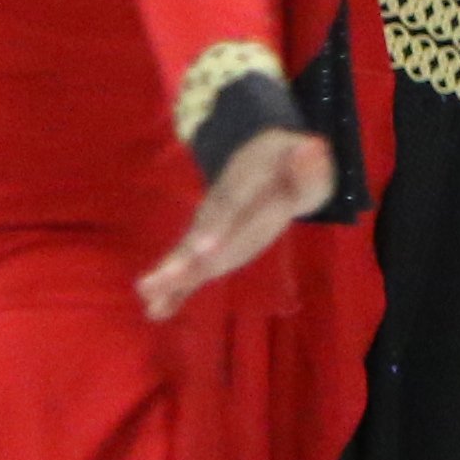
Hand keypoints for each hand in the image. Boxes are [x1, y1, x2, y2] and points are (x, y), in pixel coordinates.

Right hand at [140, 128, 333, 318]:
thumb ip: (310, 162)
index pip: (232, 202)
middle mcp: (222, 202)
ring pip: (191, 249)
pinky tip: (157, 310)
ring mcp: (213, 222)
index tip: (204, 250)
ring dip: (172, 273)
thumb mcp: (309, 158)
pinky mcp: (212, 241)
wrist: (267, 156)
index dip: (218, 225)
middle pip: (202, 232)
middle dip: (184, 259)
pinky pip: (193, 263)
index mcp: (247, 178)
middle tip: (160, 281)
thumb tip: (311, 149)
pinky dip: (177, 286)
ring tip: (148, 297)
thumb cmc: (295, 162)